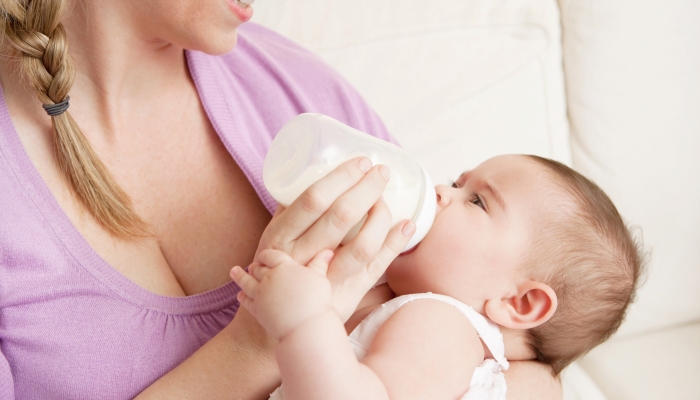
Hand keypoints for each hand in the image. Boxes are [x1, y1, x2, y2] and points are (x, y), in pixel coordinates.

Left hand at [231, 249, 334, 339]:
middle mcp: (269, 278)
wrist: (306, 328)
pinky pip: (246, 301)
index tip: (264, 256)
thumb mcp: (321, 279)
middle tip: (252, 265)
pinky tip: (239, 295)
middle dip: (255, 266)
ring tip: (234, 271)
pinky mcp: (256, 310)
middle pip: (257, 268)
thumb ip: (320, 264)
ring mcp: (260, 294)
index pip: (270, 255)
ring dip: (239, 276)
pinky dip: (242, 297)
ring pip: (246, 282)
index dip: (266, 255)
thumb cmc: (317, 302)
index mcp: (284, 267)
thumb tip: (328, 251)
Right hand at [252, 157, 414, 320]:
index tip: (361, 162)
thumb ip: (292, 212)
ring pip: (361, 246)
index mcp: (280, 237)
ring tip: (388, 199)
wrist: (272, 324)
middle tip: (382, 173)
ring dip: (382, 217)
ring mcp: (325, 281)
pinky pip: (374, 269)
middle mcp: (301, 259)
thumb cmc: (275, 270)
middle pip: (341, 218)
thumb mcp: (273, 238)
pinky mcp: (345, 297)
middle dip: (367, 189)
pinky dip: (394, 245)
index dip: (341, 178)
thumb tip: (316, 172)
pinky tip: (407, 226)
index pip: (314, 200)